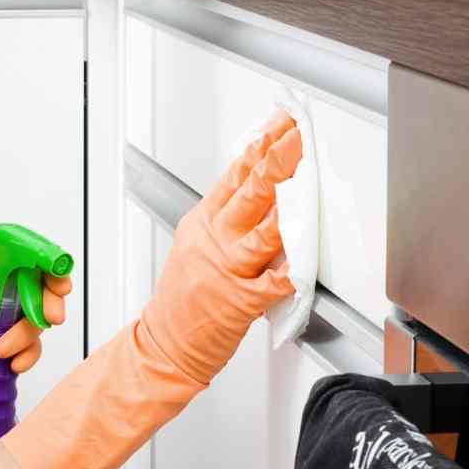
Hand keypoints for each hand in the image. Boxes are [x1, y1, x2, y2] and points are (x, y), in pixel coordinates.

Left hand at [0, 249, 72, 387]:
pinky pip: (18, 344)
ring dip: (30, 334)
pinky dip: (24, 354)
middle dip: (47, 300)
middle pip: (33, 285)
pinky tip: (13, 364)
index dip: (44, 263)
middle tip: (48, 318)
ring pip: (29, 317)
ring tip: (6, 352)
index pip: (18, 254)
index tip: (56, 280)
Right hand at [144, 107, 302, 387]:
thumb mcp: (195, 245)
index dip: (259, 149)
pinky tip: (302, 266)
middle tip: (296, 141)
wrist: (166, 342)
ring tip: (303, 189)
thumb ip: (226, 218)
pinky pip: (271, 286)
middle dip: (277, 165)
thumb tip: (260, 188)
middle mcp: (213, 242)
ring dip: (285, 211)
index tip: (279, 127)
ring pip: (260, 235)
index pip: (234, 176)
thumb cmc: (184, 298)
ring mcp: (226, 271)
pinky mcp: (239, 303)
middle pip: (249, 196)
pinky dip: (288, 276)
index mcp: (202, 224)